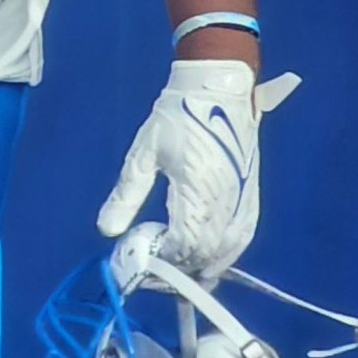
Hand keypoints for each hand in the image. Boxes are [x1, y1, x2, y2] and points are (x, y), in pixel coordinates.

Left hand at [97, 60, 300, 278]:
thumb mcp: (144, 153)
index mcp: (197, 191)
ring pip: (227, 251)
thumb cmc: (178, 116)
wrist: (218, 89)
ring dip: (203, 266)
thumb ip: (126, 194)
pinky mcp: (251, 196)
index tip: (141, 258)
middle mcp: (225, 202)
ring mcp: (242, 200)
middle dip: (179, 268)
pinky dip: (226, 253)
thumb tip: (106, 231)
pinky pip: (243, 237)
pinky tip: (210, 258)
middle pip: (205, 254)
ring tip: (178, 269)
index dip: (162, 259)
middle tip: (154, 268)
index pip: (182, 244)